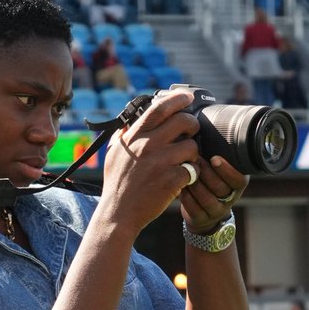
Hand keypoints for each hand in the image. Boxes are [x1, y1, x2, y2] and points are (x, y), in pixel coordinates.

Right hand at [98, 89, 199, 234]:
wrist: (119, 212)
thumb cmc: (117, 183)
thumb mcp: (114, 153)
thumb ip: (125, 135)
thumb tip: (130, 120)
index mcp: (134, 136)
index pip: (159, 108)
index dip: (177, 99)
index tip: (188, 97)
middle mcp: (148, 145)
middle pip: (183, 121)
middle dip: (193, 124)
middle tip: (193, 131)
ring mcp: (161, 162)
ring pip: (192, 146)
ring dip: (193, 152)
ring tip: (186, 160)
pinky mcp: (172, 179)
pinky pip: (193, 168)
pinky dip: (192, 173)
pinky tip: (184, 177)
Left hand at [180, 154, 248, 234]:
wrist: (203, 209)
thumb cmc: (208, 178)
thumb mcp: (217, 168)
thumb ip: (215, 155)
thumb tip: (203, 129)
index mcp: (238, 183)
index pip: (238, 179)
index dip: (227, 169)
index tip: (214, 158)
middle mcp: (231, 198)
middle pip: (221, 188)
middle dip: (206, 173)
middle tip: (194, 160)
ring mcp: (217, 211)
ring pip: (207, 199)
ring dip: (195, 184)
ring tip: (185, 172)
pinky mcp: (202, 220)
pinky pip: (194, 209)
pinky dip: (186, 197)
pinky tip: (180, 187)